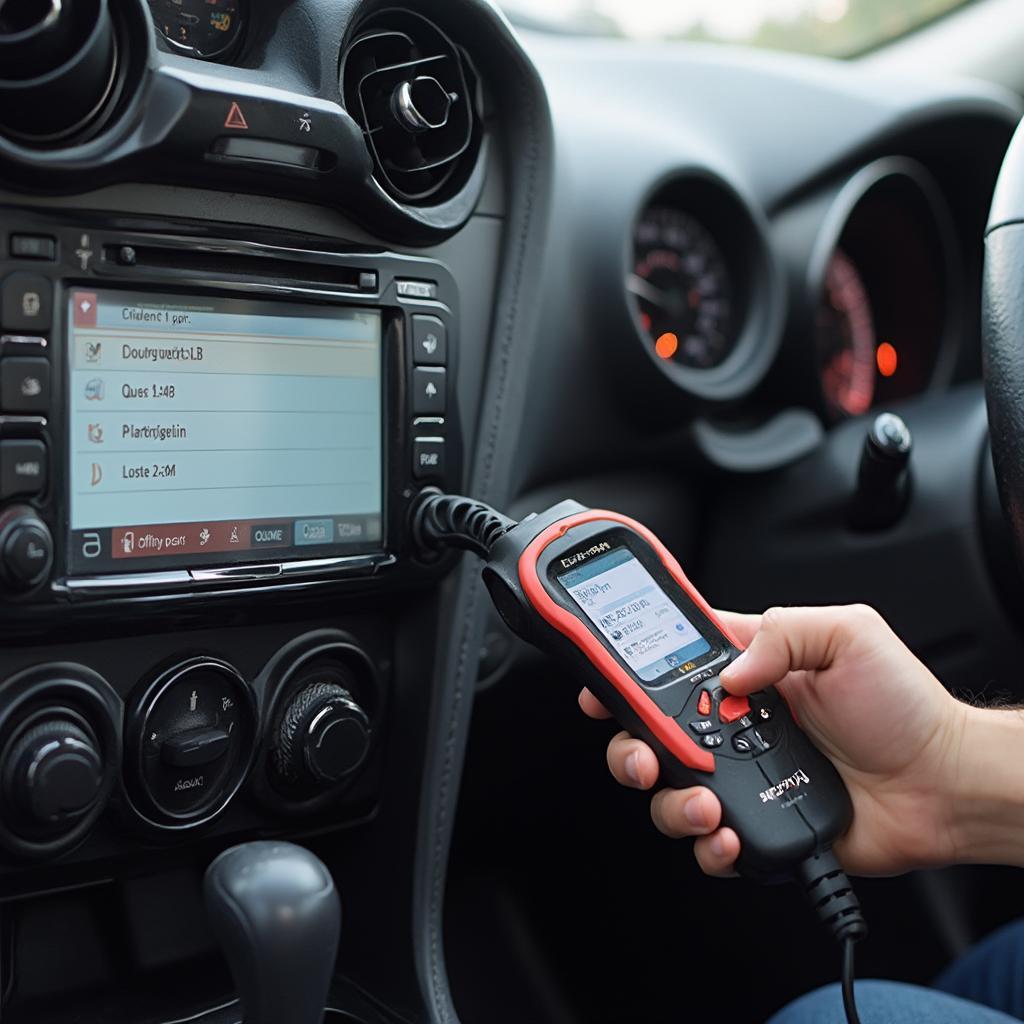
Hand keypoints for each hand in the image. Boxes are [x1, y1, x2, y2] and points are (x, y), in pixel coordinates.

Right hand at [580, 605, 967, 877]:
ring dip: (670, 802)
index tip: (600, 682)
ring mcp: (743, 778)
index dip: (626, 673)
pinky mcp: (758, 826)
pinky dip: (709, 846)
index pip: (669, 665)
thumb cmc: (901, 706)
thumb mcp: (848, 634)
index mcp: (748, 673)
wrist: (941, 784)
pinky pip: (710, 843)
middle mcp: (734, 726)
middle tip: (645, 757)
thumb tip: (730, 673)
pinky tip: (730, 835)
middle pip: (651, 735)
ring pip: (669, 794)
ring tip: (706, 804)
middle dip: (631, 748)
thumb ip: (782, 632)